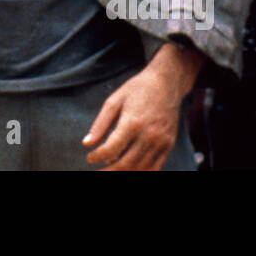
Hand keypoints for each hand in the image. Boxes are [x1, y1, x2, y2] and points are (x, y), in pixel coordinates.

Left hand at [84, 43, 201, 170]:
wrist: (167, 83)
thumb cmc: (137, 90)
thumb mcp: (114, 101)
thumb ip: (100, 124)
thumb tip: (86, 144)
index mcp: (132, 122)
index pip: (112, 149)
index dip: (97, 157)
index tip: (90, 158)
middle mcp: (149, 135)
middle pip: (125, 164)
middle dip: (108, 171)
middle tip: (98, 171)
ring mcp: (161, 142)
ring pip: (140, 168)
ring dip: (124, 172)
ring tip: (111, 168)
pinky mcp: (169, 145)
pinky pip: (155, 168)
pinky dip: (141, 172)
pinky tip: (129, 169)